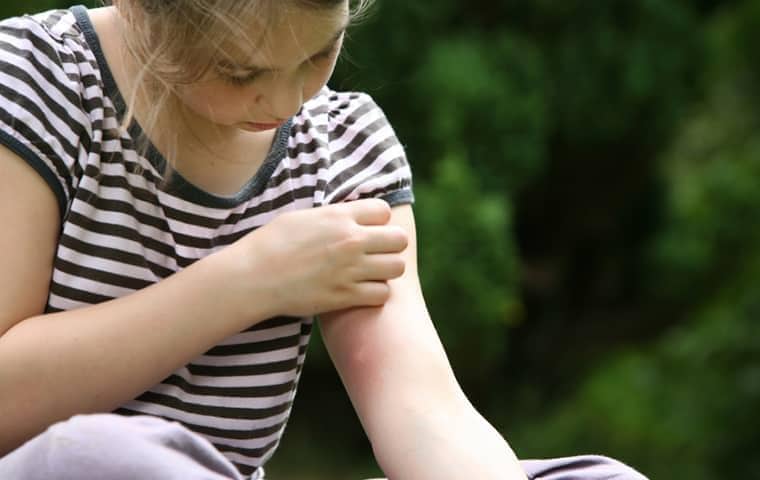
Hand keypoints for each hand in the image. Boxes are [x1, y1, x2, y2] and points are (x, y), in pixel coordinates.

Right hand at [223, 199, 408, 317]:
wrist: (253, 277)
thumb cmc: (270, 244)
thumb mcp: (302, 218)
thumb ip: (332, 216)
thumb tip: (349, 216)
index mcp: (339, 216)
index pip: (384, 210)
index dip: (378, 220)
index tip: (368, 229)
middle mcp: (351, 240)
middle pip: (399, 239)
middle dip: (391, 245)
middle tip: (376, 253)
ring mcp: (351, 269)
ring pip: (397, 267)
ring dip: (387, 270)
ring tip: (371, 273)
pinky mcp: (346, 295)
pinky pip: (382, 294)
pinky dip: (376, 294)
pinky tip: (361, 291)